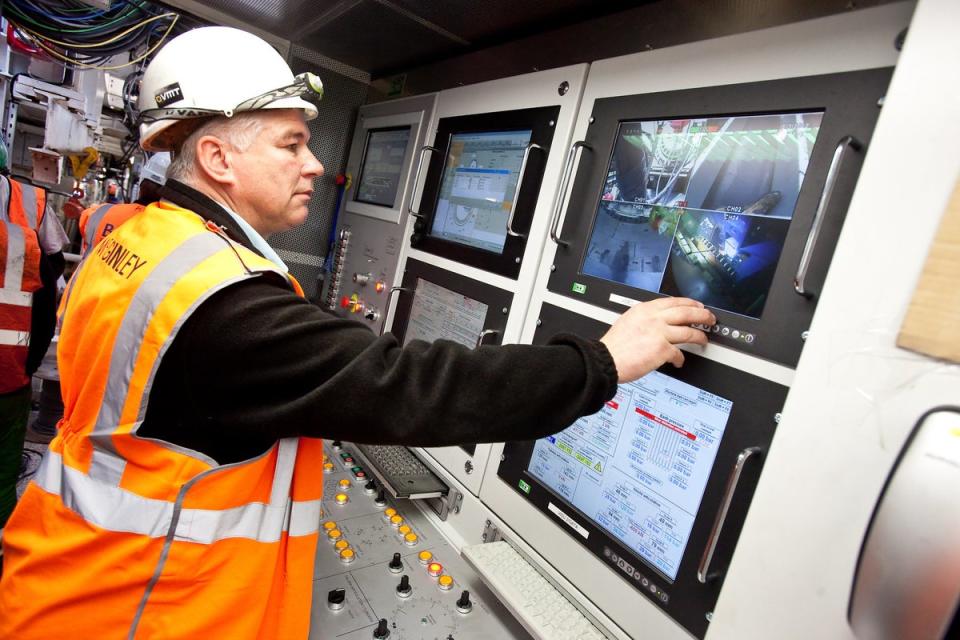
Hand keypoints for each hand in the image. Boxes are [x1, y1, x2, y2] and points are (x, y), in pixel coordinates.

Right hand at [599, 297, 714, 382]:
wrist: (605, 359)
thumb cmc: (614, 346)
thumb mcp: (628, 321)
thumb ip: (645, 318)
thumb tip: (660, 321)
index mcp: (644, 309)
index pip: (673, 301)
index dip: (689, 303)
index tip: (697, 307)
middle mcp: (653, 318)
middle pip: (686, 312)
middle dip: (702, 315)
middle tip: (709, 319)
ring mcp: (659, 333)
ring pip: (689, 331)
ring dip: (699, 337)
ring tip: (703, 340)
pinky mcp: (662, 349)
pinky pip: (679, 353)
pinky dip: (680, 359)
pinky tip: (679, 361)